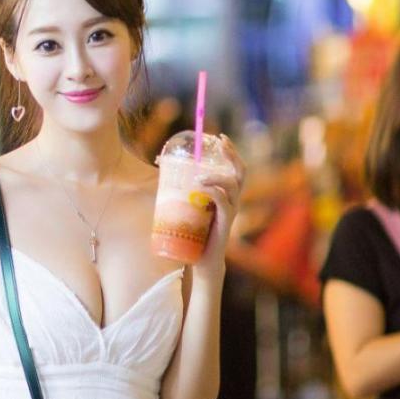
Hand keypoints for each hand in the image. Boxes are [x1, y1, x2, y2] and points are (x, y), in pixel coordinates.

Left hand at [190, 138, 245, 268]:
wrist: (202, 261)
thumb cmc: (195, 233)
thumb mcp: (189, 207)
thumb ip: (182, 190)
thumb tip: (159, 169)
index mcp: (227, 194)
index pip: (235, 168)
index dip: (231, 152)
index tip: (220, 137)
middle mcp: (232, 200)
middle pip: (240, 172)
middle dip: (232, 155)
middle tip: (220, 143)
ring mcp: (231, 211)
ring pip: (232, 184)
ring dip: (216, 175)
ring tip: (199, 176)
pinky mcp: (225, 223)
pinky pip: (224, 203)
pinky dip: (214, 192)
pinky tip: (202, 188)